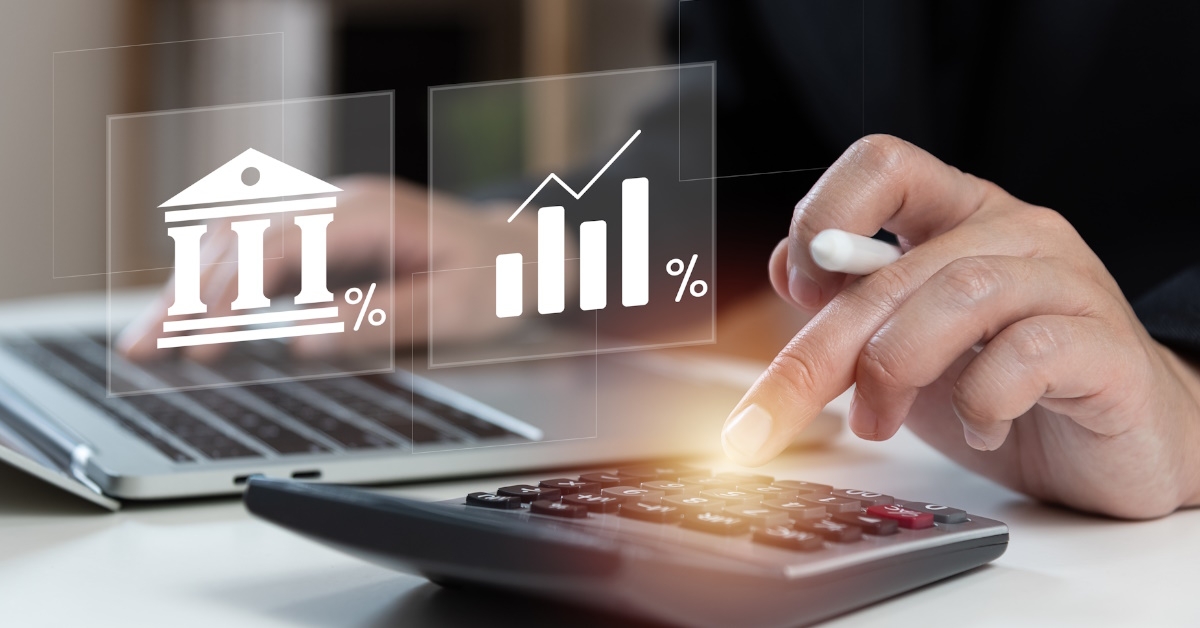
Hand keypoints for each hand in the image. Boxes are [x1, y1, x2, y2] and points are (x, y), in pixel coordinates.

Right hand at [118, 177, 537, 360]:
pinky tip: (194, 317)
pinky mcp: (327, 238)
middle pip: (241, 237)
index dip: (228, 296)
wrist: (528, 257)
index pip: (274, 247)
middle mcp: (340, 204)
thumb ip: (380, 320)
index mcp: (369, 215)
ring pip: (238, 239)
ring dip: (190, 287)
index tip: (198, 346)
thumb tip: (302, 341)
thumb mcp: (455, 309)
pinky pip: (257, 250)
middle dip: (187, 295)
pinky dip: (218, 281)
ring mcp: (330, 215)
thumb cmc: (499, 283)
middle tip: (143, 350)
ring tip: (149, 341)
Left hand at [721, 134, 1199, 518]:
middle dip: (825, 349)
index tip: (798, 289)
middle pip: (900, 265)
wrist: (1113, 445)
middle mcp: (1013, 233)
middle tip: (777, 412)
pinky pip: (1032, 352)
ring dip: (896, 367)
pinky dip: (983, 399)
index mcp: (956, 215)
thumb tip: (783, 269)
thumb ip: (853, 303)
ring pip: (963, 292)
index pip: (883, 164)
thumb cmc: (1008, 385)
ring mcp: (1067, 283)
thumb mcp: (909, 342)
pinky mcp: (1108, 349)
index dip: (824, 213)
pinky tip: (979, 428)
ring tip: (877, 421)